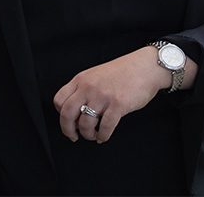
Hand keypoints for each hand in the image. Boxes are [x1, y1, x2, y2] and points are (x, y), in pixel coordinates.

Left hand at [52, 46, 194, 142]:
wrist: (144, 67)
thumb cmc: (121, 73)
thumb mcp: (95, 75)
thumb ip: (83, 89)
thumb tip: (75, 111)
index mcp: (81, 80)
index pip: (59, 100)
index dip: (61, 115)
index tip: (68, 122)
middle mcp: (88, 87)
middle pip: (67, 114)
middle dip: (68, 130)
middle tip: (74, 136)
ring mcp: (103, 96)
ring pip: (85, 124)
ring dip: (88, 134)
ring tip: (94, 135)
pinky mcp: (118, 104)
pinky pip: (105, 127)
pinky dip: (103, 136)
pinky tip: (104, 136)